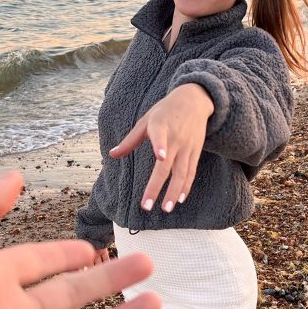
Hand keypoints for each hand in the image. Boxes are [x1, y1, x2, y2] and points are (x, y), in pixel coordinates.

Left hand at [110, 84, 213, 211]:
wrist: (195, 100)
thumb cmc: (165, 110)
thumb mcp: (145, 120)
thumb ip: (130, 140)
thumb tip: (112, 154)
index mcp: (161, 126)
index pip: (160, 137)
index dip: (160, 146)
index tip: (161, 157)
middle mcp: (176, 138)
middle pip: (166, 166)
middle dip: (156, 187)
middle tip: (146, 206)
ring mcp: (187, 147)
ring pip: (181, 173)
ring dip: (173, 192)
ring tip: (166, 209)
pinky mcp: (195, 152)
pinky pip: (190, 172)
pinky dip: (186, 186)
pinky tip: (179, 199)